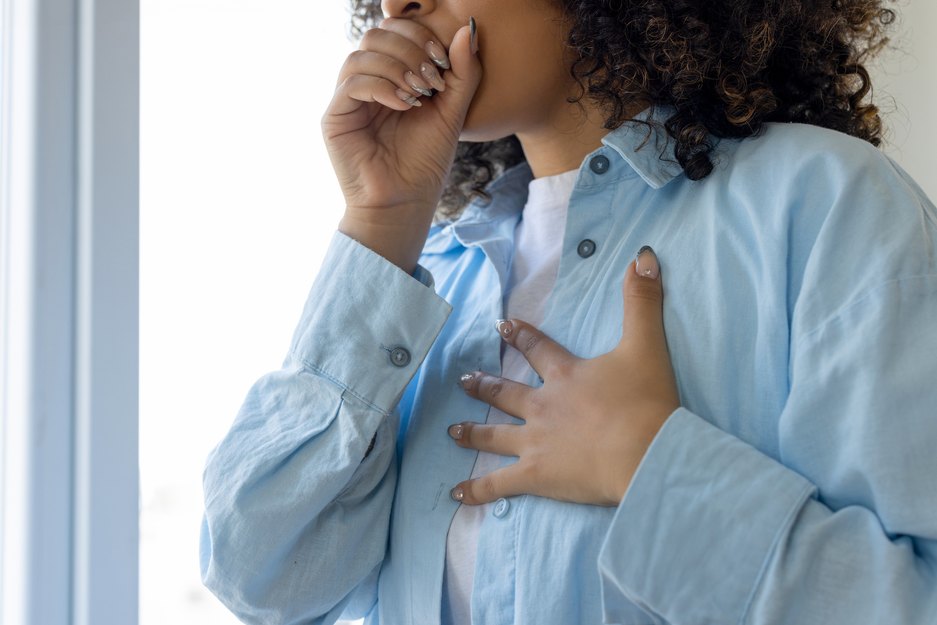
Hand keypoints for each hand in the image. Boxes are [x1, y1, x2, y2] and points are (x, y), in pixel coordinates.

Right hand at [323, 17, 481, 271]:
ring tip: (419, 94)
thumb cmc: (425, 162)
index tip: (444, 61)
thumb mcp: (452, 112)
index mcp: (390, 77)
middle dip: (409, 48)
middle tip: (432, 77)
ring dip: (397, 67)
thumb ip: (462, 73)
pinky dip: (382, 87)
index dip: (419, 35)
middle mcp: (365, 83)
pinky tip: (404, 105)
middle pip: (376, 34)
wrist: (405, 203)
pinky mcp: (335, 117)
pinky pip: (353, 82)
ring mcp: (347, 99)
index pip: (395, 31)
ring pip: (362, 53)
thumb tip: (467, 28)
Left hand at [449, 247, 679, 506]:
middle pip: (506, 393)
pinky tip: (455, 493)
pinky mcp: (535, 476)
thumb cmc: (647, 402)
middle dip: (484, 385)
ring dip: (472, 432)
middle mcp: (543, 406)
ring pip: (494, 435)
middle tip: (464, 379)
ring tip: (452, 430)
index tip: (502, 325)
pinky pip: (497, 484)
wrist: (646, 453)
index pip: (537, 350)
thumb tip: (643, 255)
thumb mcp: (647, 345)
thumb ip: (641, 301)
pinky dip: (475, 490)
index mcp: (566, 375)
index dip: (520, 336)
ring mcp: (534, 442)